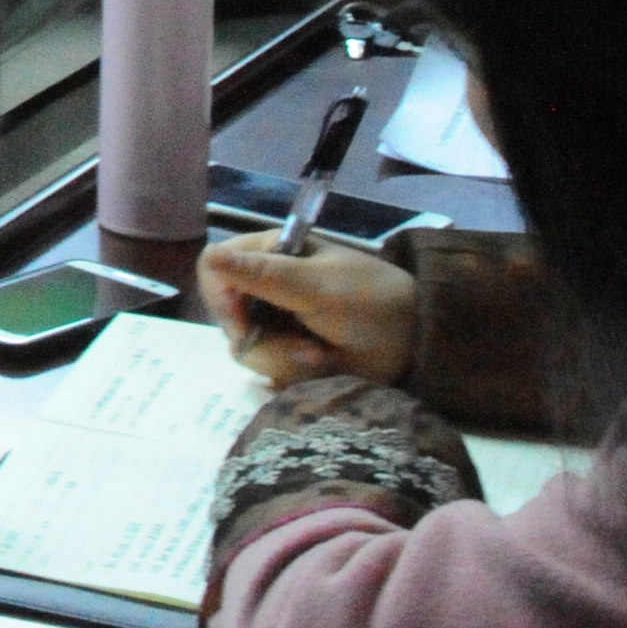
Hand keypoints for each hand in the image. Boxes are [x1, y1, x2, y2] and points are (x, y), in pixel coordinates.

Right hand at [201, 234, 418, 387]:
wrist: (417, 343)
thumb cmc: (371, 301)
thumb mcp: (318, 286)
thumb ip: (263, 274)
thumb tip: (209, 256)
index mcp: (268, 254)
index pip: (213, 269)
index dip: (221, 298)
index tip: (244, 325)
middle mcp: (264, 287)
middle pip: (227, 318)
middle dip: (264, 339)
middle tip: (302, 347)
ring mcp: (276, 322)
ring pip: (247, 350)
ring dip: (284, 359)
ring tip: (321, 356)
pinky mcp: (288, 353)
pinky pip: (268, 370)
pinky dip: (293, 373)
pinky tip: (322, 365)